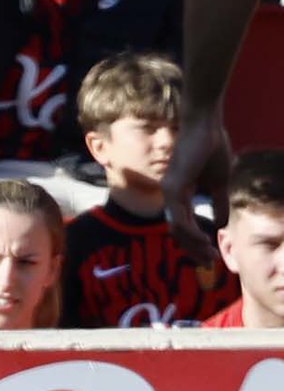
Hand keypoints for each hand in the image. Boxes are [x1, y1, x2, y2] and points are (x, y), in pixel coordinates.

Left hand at [166, 109, 232, 262]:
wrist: (205, 127)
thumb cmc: (211, 149)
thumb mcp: (218, 182)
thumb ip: (217, 202)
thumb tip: (220, 223)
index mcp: (179, 193)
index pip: (183, 225)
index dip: (195, 243)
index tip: (210, 256)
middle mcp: (170, 194)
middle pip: (177, 232)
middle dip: (193, 250)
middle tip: (208, 264)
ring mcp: (169, 191)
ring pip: (177, 228)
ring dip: (193, 244)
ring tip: (209, 255)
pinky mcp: (172, 186)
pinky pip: (179, 216)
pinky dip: (191, 231)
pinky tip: (204, 240)